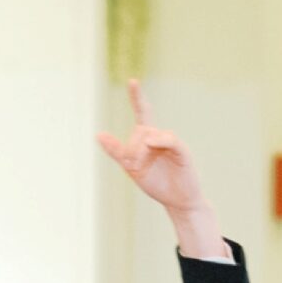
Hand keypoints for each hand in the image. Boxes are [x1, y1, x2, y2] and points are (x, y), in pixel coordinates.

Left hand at [97, 78, 206, 214]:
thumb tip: (99, 134)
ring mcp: (171, 143)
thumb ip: (117, 151)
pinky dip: (159, 140)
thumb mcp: (131, 168)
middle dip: (132, 152)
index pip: (142, 112)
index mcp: (148, 137)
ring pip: (151, 135)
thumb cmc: (156, 183)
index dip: (137, 97)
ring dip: (141, 153)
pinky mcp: (181, 151)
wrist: (177, 201)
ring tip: (144, 169)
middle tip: (135, 168)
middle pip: (139, 132)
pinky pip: (169, 139)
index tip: (132, 81)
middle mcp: (160, 136)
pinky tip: (152, 143)